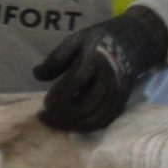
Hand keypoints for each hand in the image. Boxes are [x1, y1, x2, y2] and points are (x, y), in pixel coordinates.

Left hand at [34, 7, 167, 131]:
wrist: (131, 42)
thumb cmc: (96, 42)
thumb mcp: (74, 41)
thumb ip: (55, 59)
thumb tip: (36, 75)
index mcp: (95, 59)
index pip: (75, 81)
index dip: (58, 95)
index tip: (44, 103)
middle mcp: (109, 77)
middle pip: (86, 104)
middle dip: (62, 115)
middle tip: (43, 117)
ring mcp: (117, 91)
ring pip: (95, 115)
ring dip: (72, 124)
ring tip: (54, 123)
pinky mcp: (121, 100)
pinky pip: (105, 119)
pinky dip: (86, 126)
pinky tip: (71, 125)